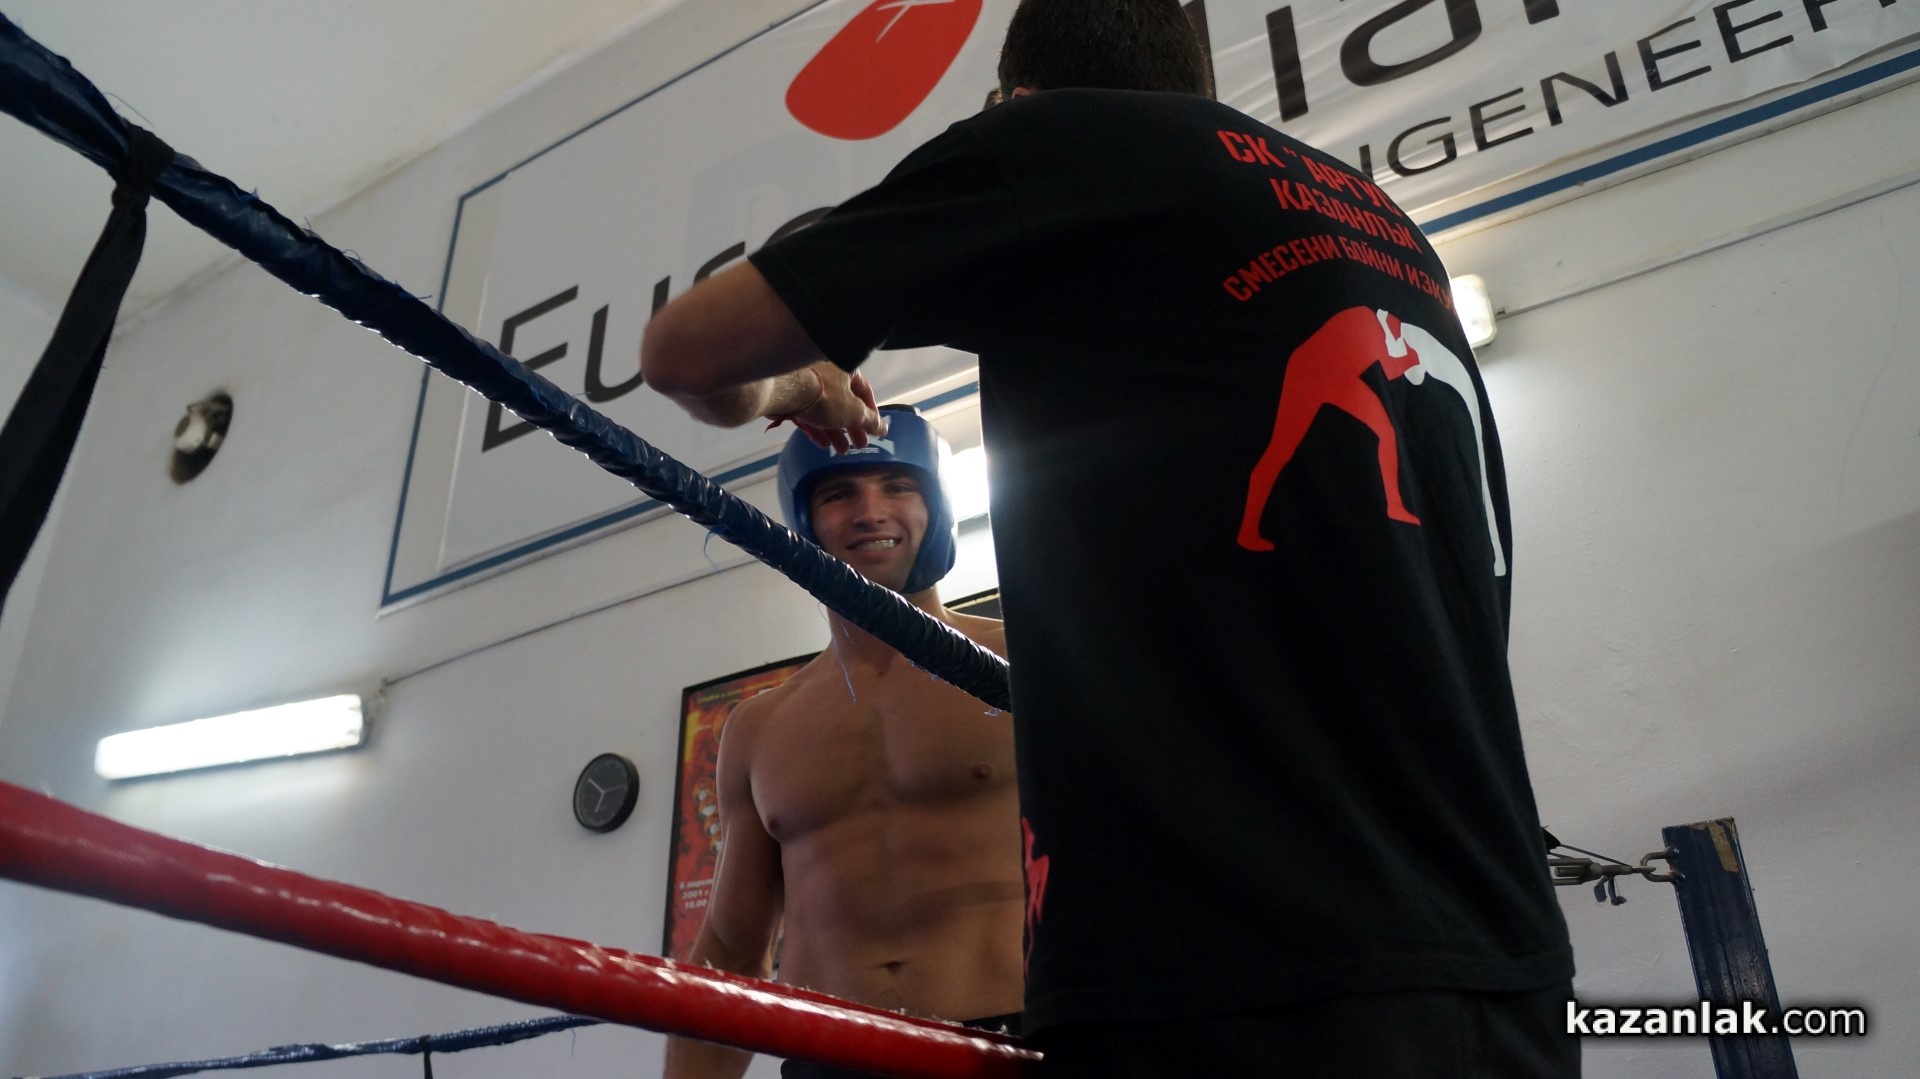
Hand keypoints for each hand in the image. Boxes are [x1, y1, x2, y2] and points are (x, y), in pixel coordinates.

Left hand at [772, 365, 887, 452]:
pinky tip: (824, 445)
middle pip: (845, 403)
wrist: (785, 391)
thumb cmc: (826, 397)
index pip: (864, 391)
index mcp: (846, 371)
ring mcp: (809, 386)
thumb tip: (883, 428)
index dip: (871, 412)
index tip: (874, 429)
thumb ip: (869, 421)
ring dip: (836, 432)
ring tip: (843, 451)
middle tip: (860, 445)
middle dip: (853, 427)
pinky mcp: (793, 397)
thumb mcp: (854, 412)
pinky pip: (809, 414)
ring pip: (826, 411)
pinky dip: (818, 429)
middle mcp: (828, 375)